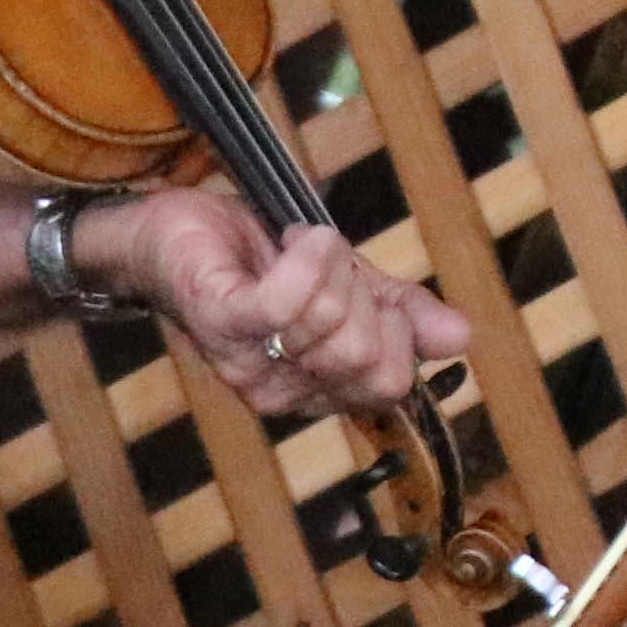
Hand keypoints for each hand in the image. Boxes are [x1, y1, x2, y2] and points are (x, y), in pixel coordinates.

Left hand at [92, 189, 469, 416]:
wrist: (166, 233)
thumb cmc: (251, 256)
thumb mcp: (343, 281)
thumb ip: (398, 312)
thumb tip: (460, 337)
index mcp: (314, 390)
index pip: (391, 385)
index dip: (398, 331)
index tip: (368, 289)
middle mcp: (281, 393)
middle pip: (368, 359)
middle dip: (365, 295)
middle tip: (328, 263)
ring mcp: (248, 366)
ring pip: (334, 328)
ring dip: (330, 265)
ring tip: (297, 246)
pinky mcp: (224, 324)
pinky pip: (286, 304)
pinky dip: (307, 258)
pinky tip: (297, 238)